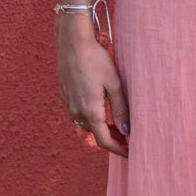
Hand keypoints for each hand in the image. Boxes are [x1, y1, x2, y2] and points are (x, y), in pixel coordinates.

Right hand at [57, 17, 129, 155]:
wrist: (72, 43)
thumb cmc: (96, 60)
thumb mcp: (114, 84)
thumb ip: (121, 109)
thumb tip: (127, 131)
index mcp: (91, 111)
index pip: (105, 141)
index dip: (118, 149)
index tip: (130, 153)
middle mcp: (77, 112)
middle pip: (96, 135)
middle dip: (112, 140)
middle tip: (128, 140)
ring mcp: (69, 104)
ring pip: (87, 125)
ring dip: (101, 129)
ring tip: (117, 127)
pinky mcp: (65, 96)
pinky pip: (79, 114)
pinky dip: (92, 118)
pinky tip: (101, 110)